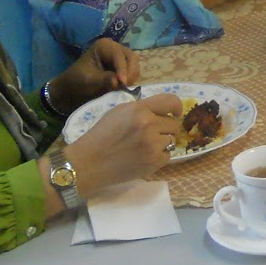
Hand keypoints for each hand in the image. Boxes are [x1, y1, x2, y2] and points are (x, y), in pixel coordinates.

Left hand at [47, 39, 139, 111]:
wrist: (72, 89)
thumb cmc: (77, 81)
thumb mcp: (89, 80)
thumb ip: (104, 79)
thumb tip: (118, 82)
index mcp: (104, 46)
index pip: (119, 55)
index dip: (122, 69)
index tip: (122, 83)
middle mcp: (114, 48)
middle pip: (131, 58)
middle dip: (130, 72)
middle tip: (125, 86)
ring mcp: (120, 58)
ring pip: (134, 65)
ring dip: (131, 77)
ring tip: (123, 87)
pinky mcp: (122, 67)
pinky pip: (133, 72)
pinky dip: (131, 80)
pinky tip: (124, 87)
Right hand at [62, 93, 182, 193]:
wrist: (89, 163)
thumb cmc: (101, 135)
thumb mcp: (119, 112)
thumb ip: (142, 109)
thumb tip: (162, 111)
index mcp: (139, 109)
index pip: (171, 101)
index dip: (176, 107)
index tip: (175, 113)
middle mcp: (148, 124)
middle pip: (173, 124)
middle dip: (164, 129)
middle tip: (150, 135)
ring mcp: (152, 144)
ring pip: (171, 140)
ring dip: (161, 143)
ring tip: (144, 147)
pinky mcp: (154, 162)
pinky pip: (168, 155)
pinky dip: (158, 157)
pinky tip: (143, 157)